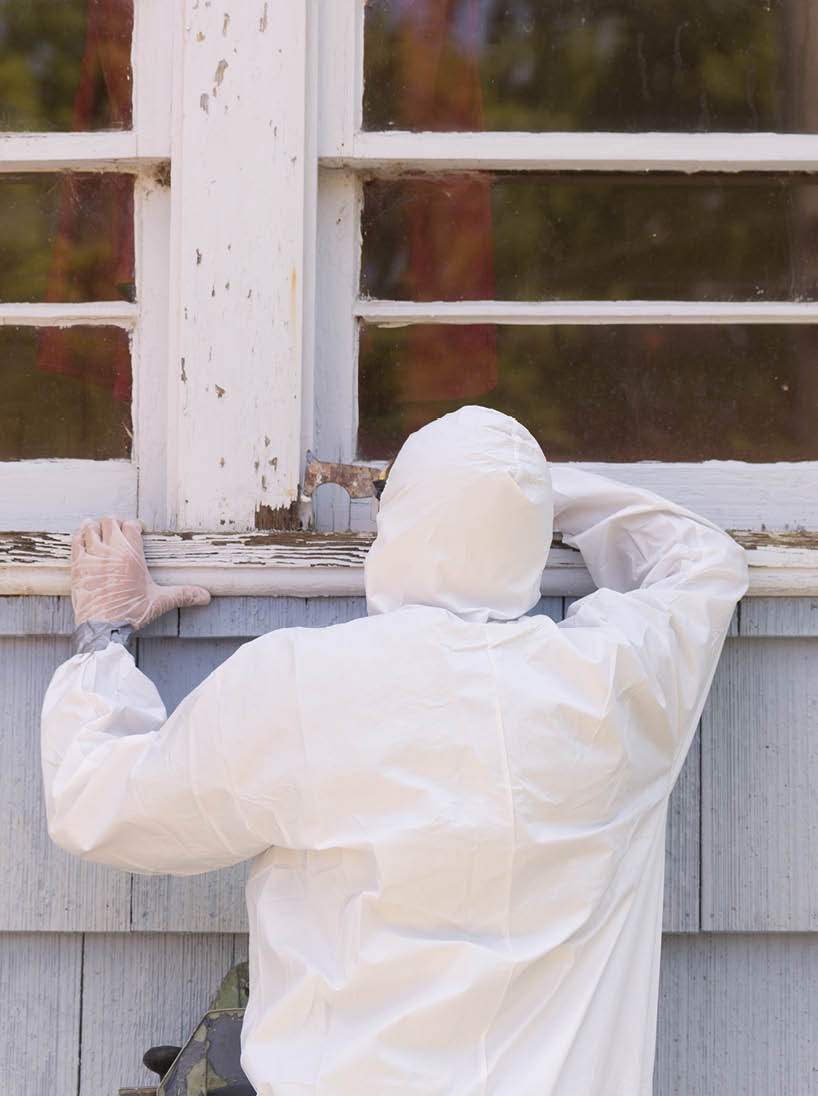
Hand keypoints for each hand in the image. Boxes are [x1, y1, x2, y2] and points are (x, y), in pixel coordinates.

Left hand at [71, 517, 210, 628]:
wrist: (103, 627)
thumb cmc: (131, 613)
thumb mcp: (160, 602)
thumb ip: (183, 594)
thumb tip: (206, 597)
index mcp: (132, 555)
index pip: (132, 525)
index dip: (135, 526)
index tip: (137, 531)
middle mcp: (111, 551)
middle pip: (111, 521)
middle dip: (116, 523)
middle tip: (119, 530)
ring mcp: (92, 556)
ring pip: (90, 527)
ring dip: (95, 526)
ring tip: (99, 530)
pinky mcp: (77, 565)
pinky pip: (76, 540)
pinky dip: (80, 536)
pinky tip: (84, 538)